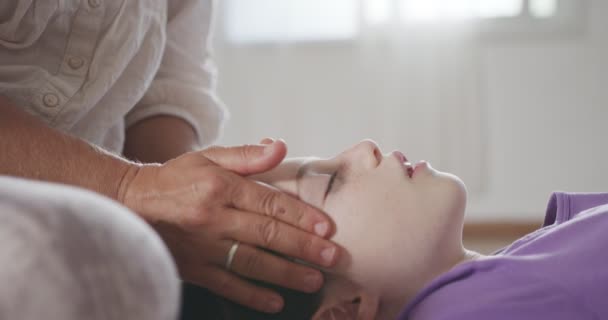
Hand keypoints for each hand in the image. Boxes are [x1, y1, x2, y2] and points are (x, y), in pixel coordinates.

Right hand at [119, 140, 338, 312]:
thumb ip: (246, 155)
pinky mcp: (193, 268)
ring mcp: (202, 247)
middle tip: (333, 257)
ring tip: (314, 280)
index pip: (268, 202)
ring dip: (286, 274)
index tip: (327, 227)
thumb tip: (280, 146)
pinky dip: (252, 296)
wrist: (131, 204)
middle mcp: (213, 218)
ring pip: (251, 262)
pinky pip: (226, 285)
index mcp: (220, 187)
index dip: (301, 216)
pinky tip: (276, 302)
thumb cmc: (176, 178)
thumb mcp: (208, 156)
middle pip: (266, 235)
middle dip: (304, 247)